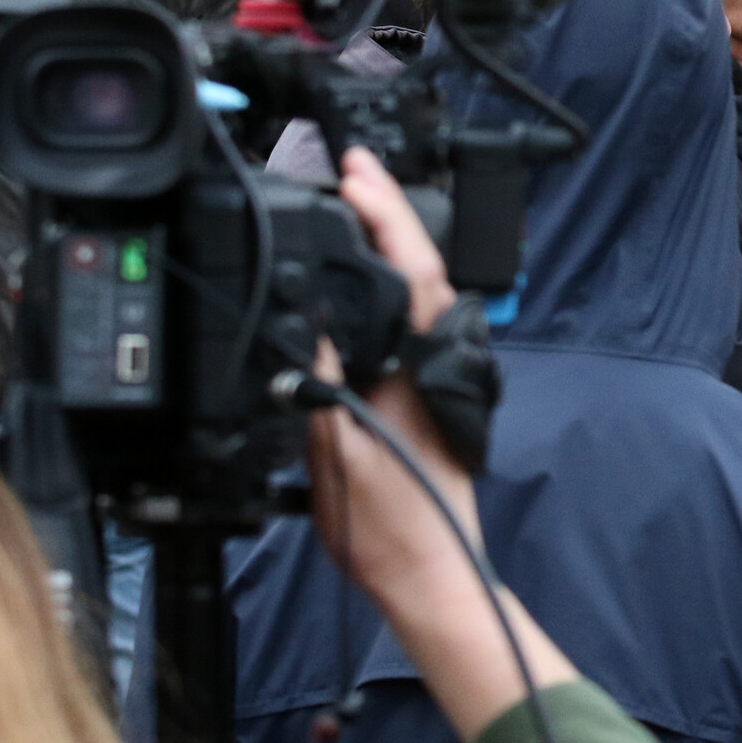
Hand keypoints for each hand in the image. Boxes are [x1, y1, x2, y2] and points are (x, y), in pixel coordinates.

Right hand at [306, 148, 469, 609]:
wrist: (428, 574)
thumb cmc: (390, 528)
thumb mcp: (336, 456)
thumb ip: (319, 388)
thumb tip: (306, 325)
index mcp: (423, 364)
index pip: (413, 268)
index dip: (385, 215)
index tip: (356, 175)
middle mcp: (436, 359)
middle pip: (419, 267)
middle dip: (385, 213)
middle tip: (352, 169)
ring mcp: (431, 374)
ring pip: (415, 292)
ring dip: (386, 245)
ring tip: (352, 206)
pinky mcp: (422, 392)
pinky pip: (406, 320)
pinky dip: (384, 285)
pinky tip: (359, 282)